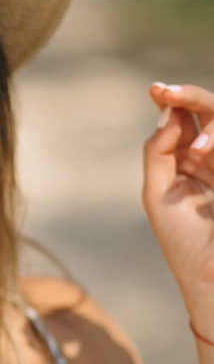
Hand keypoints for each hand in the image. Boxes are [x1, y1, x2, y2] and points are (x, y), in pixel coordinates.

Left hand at [144, 83, 213, 314]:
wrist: (212, 274)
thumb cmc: (182, 238)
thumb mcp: (158, 193)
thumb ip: (158, 152)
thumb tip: (167, 113)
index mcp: (187, 161)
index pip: (184, 120)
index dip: (173, 100)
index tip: (157, 89)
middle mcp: (211, 158)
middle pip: (209, 113)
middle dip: (192, 98)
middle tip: (169, 93)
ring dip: (213, 128)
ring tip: (198, 150)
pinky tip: (204, 152)